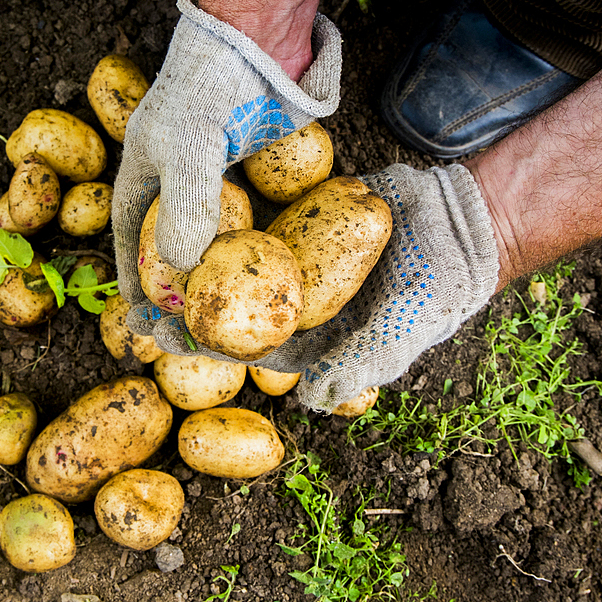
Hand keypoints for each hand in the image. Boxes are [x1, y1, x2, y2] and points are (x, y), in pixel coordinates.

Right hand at [111, 0, 342, 308]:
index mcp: (143, 176)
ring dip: (215, 275)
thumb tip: (183, 267)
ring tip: (227, 314)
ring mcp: (213, 179)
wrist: (257, 43)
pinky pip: (246, 221)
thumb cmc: (210, 89)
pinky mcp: (248, 174)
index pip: (130, 238)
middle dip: (176, 287)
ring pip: (210, 239)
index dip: (134, 278)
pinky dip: (250, 250)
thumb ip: (187, 204)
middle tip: (190, 326)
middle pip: (169, 245)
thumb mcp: (190, 146)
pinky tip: (264, 275)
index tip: (142, 315)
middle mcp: (175, 182)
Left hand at [131, 163, 499, 411]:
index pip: (244, 347)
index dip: (200, 344)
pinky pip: (263, 218)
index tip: (158, 334)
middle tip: (139, 293)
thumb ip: (355, 365)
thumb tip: (307, 398)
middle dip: (185, 303)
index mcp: (311, 338)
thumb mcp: (398, 333)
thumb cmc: (434, 291)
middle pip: (229, 304)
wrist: (462, 226)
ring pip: (237, 261)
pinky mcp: (305, 220)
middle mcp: (297, 301)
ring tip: (149, 248)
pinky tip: (192, 202)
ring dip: (197, 257)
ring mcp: (299, 259)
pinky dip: (230, 214)